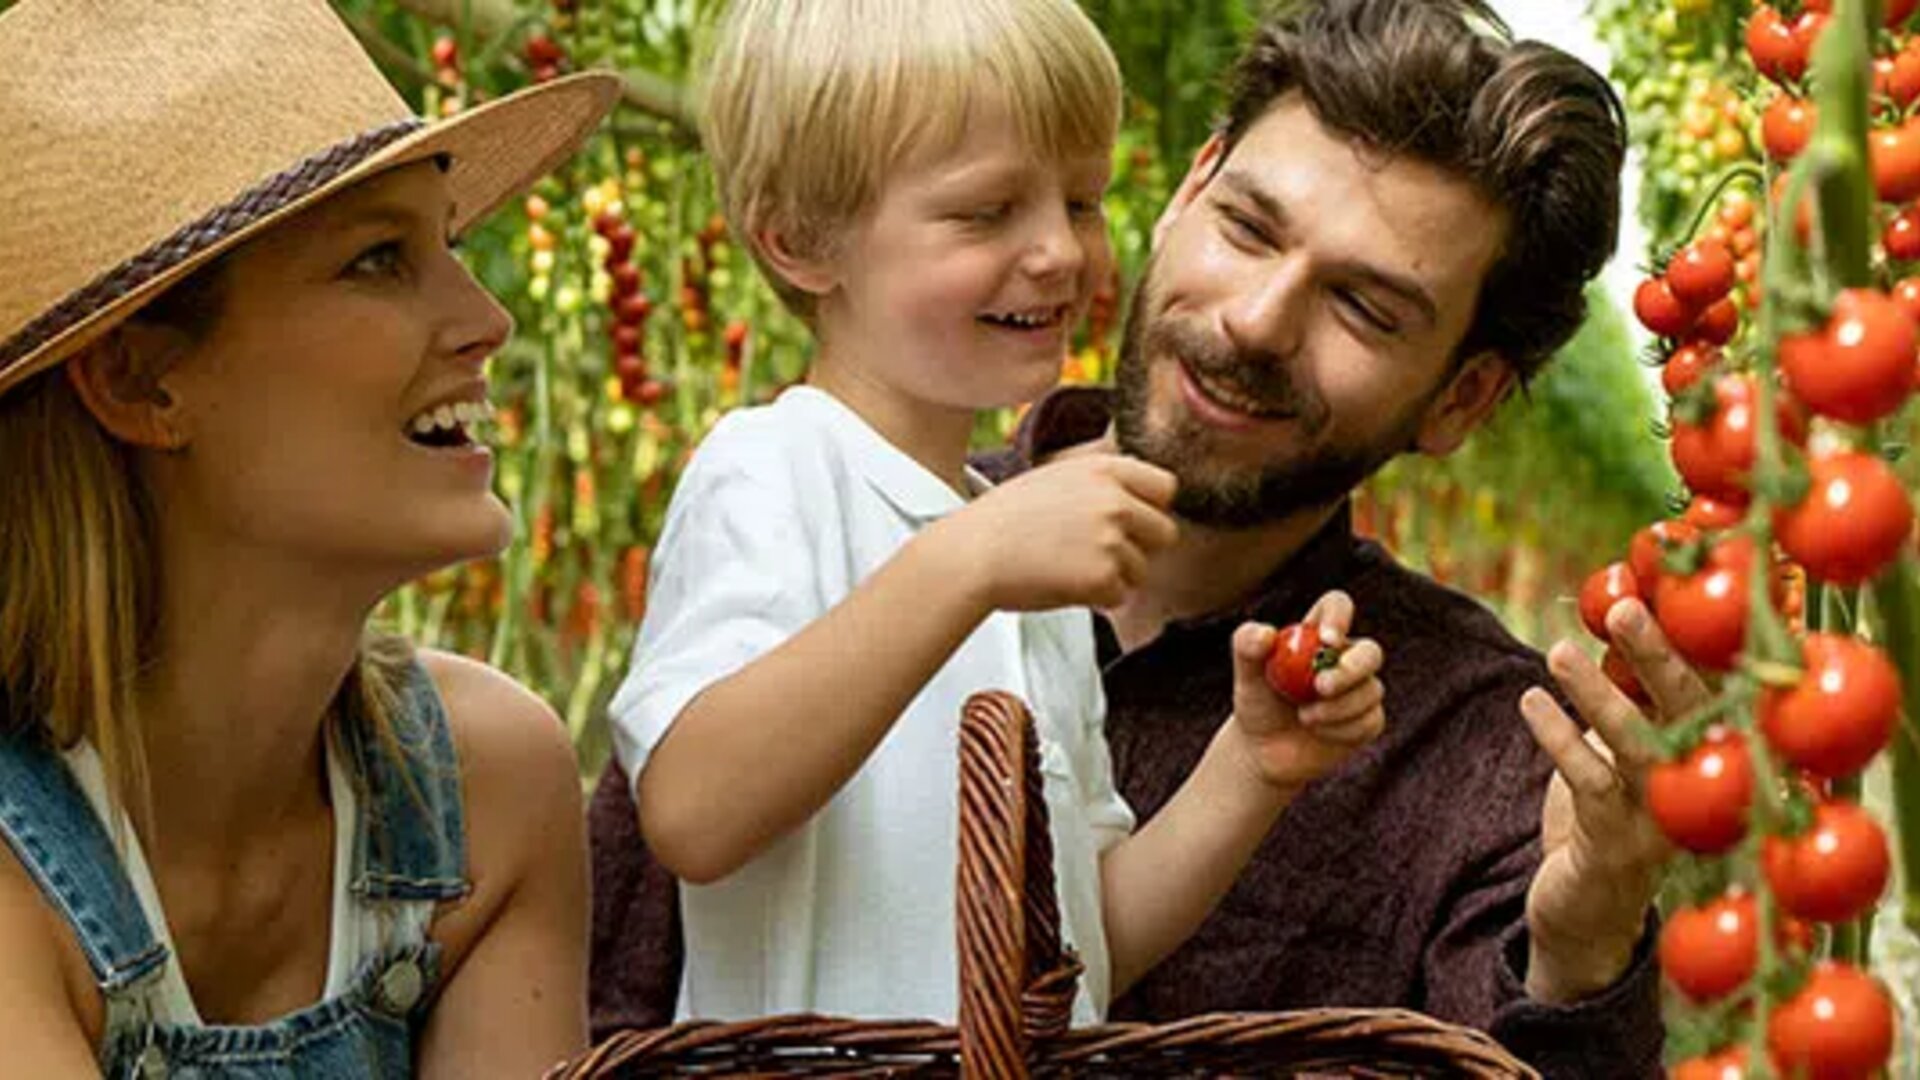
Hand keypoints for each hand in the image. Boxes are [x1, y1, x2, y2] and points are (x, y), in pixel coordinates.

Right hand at [932, 453, 1178, 611]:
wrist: (971, 554)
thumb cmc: (1003, 520)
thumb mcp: (1055, 477)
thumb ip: (1099, 483)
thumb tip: (1135, 496)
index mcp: (1104, 470)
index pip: (1165, 487)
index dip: (1150, 509)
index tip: (1130, 524)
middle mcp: (1114, 500)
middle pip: (1165, 533)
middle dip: (1140, 549)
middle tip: (1101, 555)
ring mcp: (1111, 539)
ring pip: (1142, 570)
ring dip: (1114, 577)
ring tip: (1069, 569)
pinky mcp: (1103, 577)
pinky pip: (1120, 596)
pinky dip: (1097, 600)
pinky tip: (1064, 585)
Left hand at [1228, 590, 1385, 792]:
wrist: (1266, 750)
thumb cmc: (1258, 703)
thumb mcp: (1246, 675)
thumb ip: (1247, 647)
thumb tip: (1266, 634)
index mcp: (1318, 635)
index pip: (1337, 606)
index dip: (1339, 617)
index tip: (1326, 640)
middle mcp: (1347, 658)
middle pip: (1371, 651)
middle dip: (1351, 669)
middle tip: (1321, 687)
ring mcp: (1362, 689)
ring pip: (1371, 690)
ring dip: (1337, 708)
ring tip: (1305, 718)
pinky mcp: (1369, 720)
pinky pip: (1370, 720)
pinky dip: (1342, 730)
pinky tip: (1319, 732)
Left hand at [1519, 597, 1711, 1002]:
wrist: (1590, 912)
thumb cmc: (1609, 811)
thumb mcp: (1624, 748)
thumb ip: (1631, 690)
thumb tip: (1622, 608)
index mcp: (1713, 755)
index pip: (1717, 687)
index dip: (1694, 638)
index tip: (1666, 588)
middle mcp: (1702, 786)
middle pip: (1690, 711)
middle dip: (1658, 656)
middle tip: (1626, 608)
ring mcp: (1664, 820)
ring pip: (1638, 746)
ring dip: (1598, 695)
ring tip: (1561, 650)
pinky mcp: (1618, 846)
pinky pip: (1590, 783)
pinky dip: (1559, 738)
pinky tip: (1530, 701)